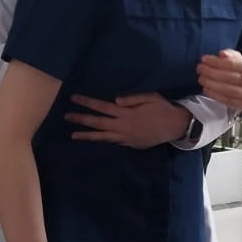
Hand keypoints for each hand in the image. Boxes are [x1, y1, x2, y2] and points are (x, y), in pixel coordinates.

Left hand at [66, 92, 188, 147]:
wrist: (175, 126)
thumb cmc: (163, 108)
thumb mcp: (150, 97)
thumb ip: (133, 99)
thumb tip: (116, 100)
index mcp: (127, 113)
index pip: (102, 107)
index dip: (87, 103)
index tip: (74, 99)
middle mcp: (123, 126)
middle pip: (98, 123)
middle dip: (81, 119)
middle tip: (66, 117)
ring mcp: (126, 137)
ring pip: (103, 137)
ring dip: (87, 136)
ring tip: (73, 135)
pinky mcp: (131, 144)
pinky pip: (113, 142)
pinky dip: (102, 141)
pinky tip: (95, 139)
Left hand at [197, 49, 241, 110]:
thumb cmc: (240, 72)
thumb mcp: (237, 60)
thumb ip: (230, 55)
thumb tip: (222, 54)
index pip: (232, 63)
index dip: (216, 61)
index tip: (203, 59)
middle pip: (229, 76)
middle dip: (212, 72)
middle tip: (200, 69)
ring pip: (228, 89)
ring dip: (212, 84)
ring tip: (201, 79)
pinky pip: (227, 100)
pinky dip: (215, 95)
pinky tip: (206, 89)